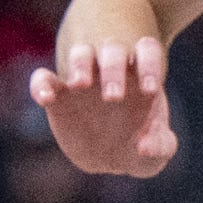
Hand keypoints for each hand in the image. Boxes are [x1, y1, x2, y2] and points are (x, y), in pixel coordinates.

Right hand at [27, 34, 177, 177]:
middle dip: (113, 69)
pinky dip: (41, 84)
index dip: (151, 65)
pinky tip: (45, 99)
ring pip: (80, 54)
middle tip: (113, 97)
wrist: (108, 151)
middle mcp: (112, 69)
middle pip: (113, 50)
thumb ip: (160, 147)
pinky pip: (44, 79)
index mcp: (141, 75)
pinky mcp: (58, 95)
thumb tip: (145, 148)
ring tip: (80, 84)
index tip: (150, 90)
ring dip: (80, 64)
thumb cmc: (137, 141)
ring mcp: (84, 79)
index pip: (148, 51)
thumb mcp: (155, 151)